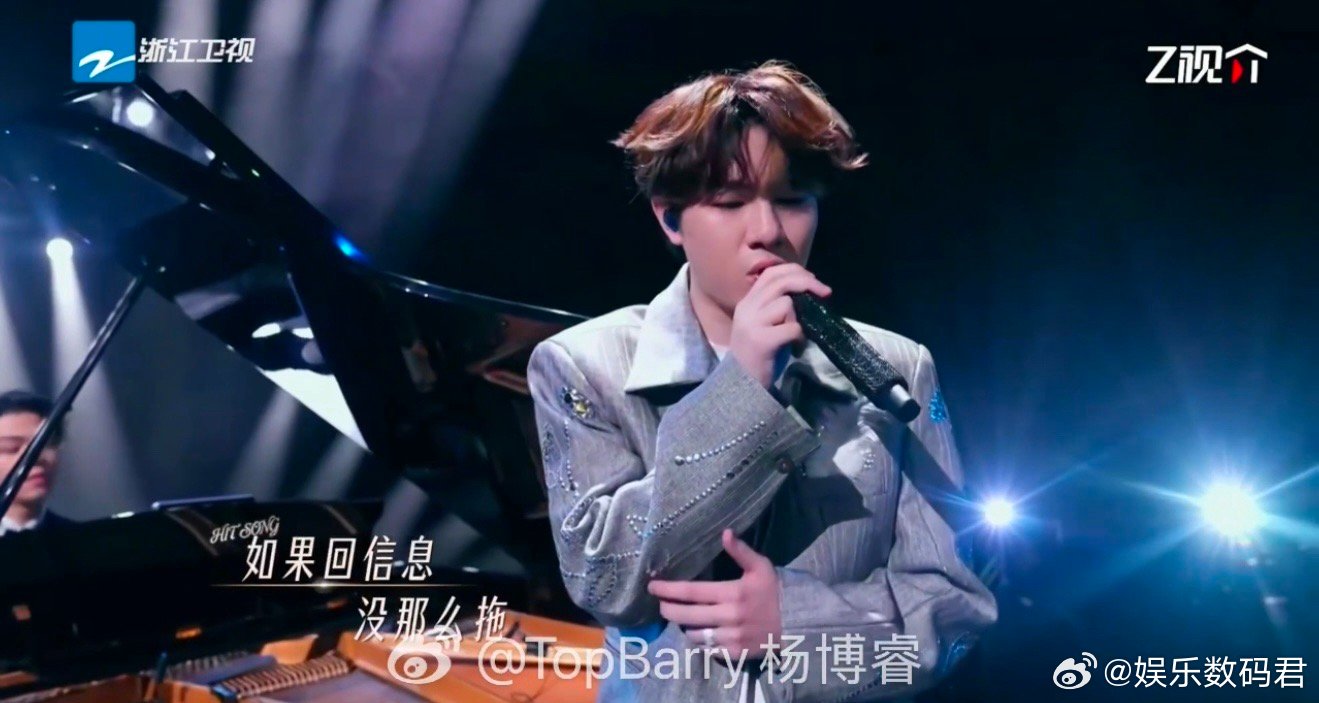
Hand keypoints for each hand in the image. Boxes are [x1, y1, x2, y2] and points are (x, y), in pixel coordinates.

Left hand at [647, 529, 782, 656]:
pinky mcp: (736, 653)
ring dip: (685, 627)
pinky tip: (701, 633)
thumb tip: (725, 532)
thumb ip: (741, 551)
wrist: (799, 622)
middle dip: (668, 610)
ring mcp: (732, 637)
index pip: (691, 591)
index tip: (652, 586)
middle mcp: (729, 617)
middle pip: (686, 616)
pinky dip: (701, 642)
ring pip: (695, 635)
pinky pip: (709, 649)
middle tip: (661, 605)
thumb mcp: (761, 567)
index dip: (668, 589)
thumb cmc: (777, 591)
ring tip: (683, 618)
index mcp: (732, 593)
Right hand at [728, 263, 830, 386]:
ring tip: (796, 335)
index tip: (813, 279)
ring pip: (786, 304)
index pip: (770, 273)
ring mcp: (752, 324)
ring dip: (799, 318)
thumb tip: (805, 289)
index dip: (794, 271)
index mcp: (747, 302)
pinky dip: (800, 336)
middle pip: (781, 282)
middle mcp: (747, 309)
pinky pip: (792, 328)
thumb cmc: (758, 354)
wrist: (741, 385)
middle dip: (808, 283)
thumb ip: (775, 305)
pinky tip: (797, 347)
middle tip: (826, 292)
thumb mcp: (762, 323)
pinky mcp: (762, 341)